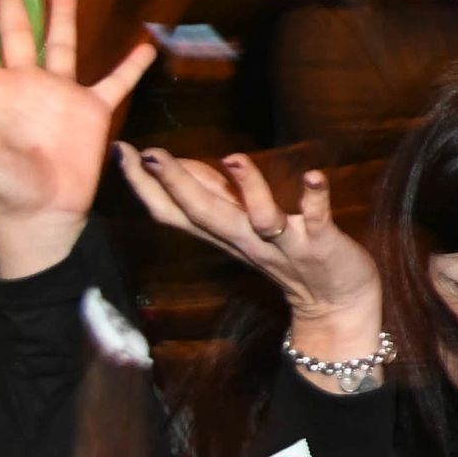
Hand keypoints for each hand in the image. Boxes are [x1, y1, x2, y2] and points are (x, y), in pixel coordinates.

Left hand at [0, 0, 154, 280]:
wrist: (44, 214)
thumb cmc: (4, 191)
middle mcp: (24, 85)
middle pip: (14, 34)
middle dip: (9, 3)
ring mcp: (59, 95)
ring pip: (60, 47)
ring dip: (61, 20)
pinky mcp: (91, 111)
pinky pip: (115, 82)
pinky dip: (131, 66)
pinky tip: (145, 46)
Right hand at [117, 145, 381, 354]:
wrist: (337, 305)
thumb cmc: (288, 255)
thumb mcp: (241, 226)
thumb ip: (213, 196)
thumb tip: (176, 164)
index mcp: (225, 234)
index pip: (174, 211)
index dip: (145, 185)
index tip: (120, 150)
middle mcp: (247, 240)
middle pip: (204, 214)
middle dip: (176, 183)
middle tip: (150, 153)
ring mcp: (285, 243)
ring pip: (258, 218)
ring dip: (247, 188)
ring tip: (232, 158)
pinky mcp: (320, 244)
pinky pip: (317, 220)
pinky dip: (316, 199)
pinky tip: (314, 176)